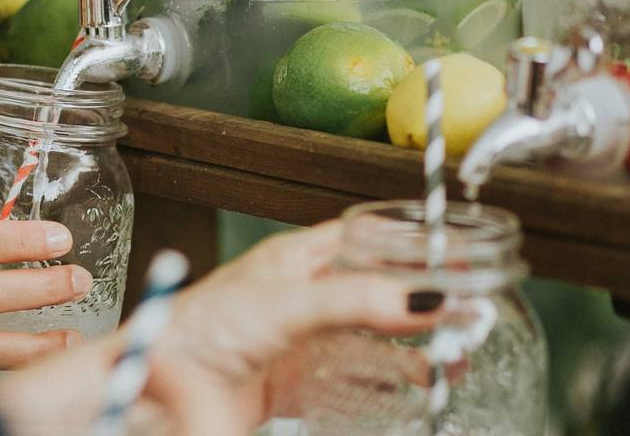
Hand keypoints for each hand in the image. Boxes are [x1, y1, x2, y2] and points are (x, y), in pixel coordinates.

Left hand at [0, 220, 444, 434]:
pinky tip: (413, 391)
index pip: (367, 239)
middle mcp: (303, 295)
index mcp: (297, 259)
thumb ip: (353, 300)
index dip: (412, 245)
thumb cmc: (198, 326)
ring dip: (413, 349)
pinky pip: (352, 381)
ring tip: (456, 358)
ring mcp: (301, 339)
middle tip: (470, 314)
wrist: (158, 383)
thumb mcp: (283, 304)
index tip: (459, 255)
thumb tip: (420, 296)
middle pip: (377, 292)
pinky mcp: (295, 380)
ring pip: (371, 339)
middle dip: (423, 303)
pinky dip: (385, 386)